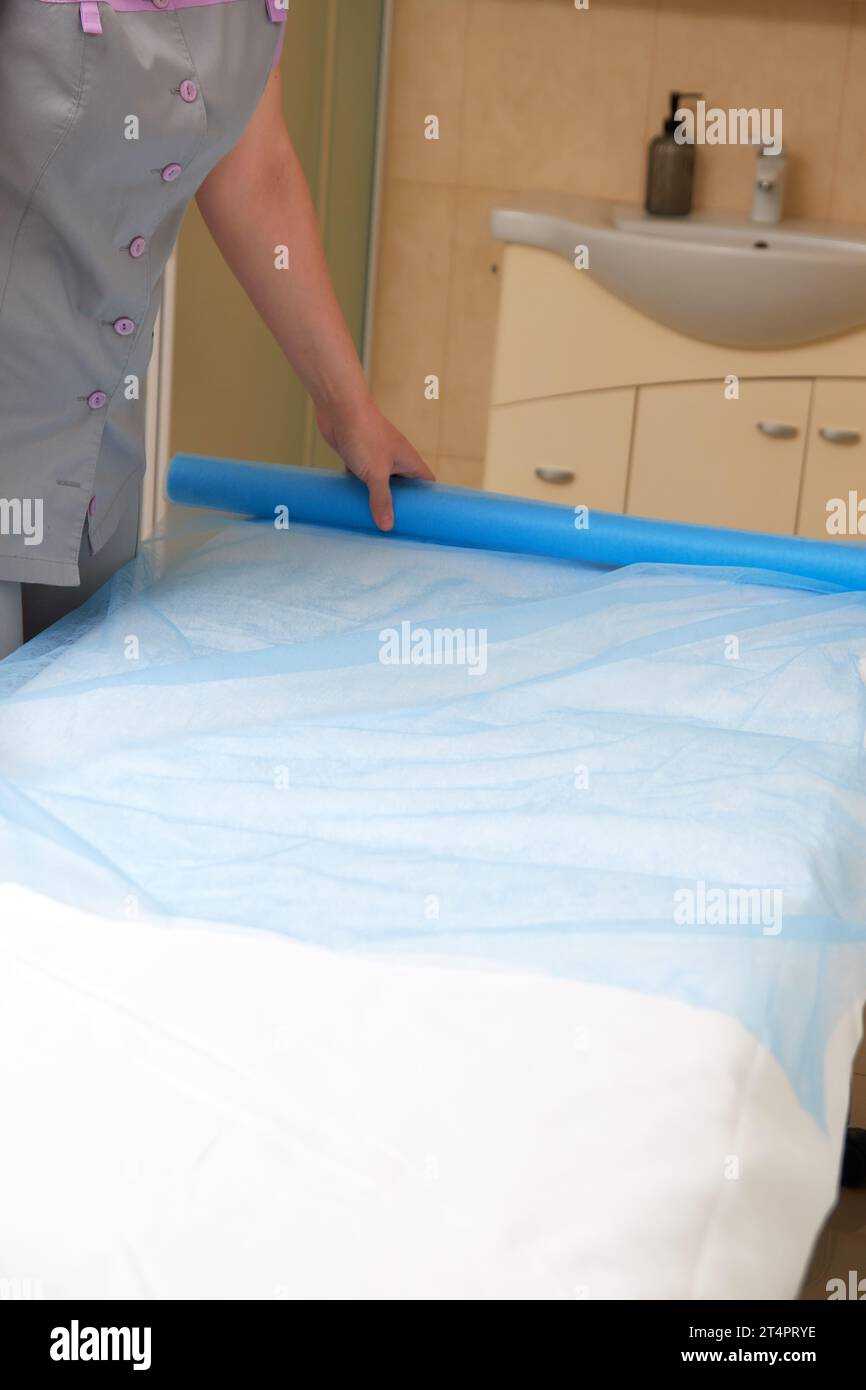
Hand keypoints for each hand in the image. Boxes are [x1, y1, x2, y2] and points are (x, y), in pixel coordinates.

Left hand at [317, 397, 434, 530]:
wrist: (339, 407)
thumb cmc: (364, 436)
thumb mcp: (376, 474)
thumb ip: (382, 500)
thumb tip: (388, 527)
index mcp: (409, 461)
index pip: (427, 483)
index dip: (429, 500)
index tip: (425, 519)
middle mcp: (396, 459)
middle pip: (404, 487)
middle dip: (401, 505)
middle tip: (397, 527)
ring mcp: (376, 457)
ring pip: (381, 483)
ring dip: (377, 498)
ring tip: (375, 521)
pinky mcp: (358, 456)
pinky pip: (361, 478)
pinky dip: (359, 490)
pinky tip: (354, 504)